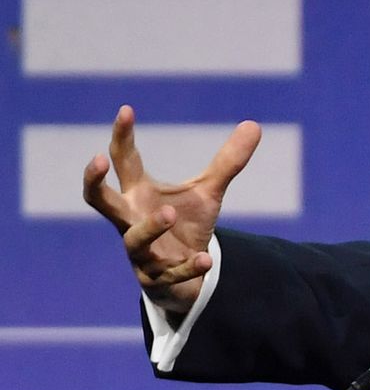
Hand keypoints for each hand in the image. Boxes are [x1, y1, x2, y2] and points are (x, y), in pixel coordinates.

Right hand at [81, 105, 260, 315]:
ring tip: (169, 213)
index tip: (127, 110)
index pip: (124, 161)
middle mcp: (131, 220)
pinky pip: (168, 274)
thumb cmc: (187, 224)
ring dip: (150, 226)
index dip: (121, 137)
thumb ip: (227, 162)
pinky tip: (205, 259)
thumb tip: (255, 124)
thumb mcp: (208, 191)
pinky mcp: (155, 278)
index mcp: (139, 194)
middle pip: (99, 201)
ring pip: (133, 240)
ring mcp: (140, 251)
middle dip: (94, 182)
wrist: (188, 273)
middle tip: (97, 160)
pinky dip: (187, 266)